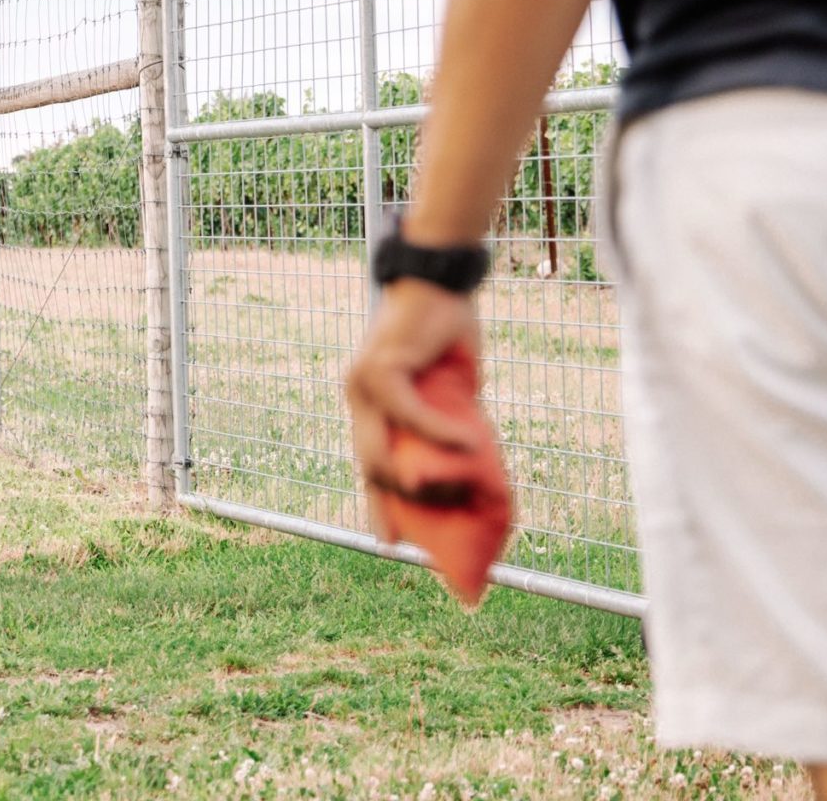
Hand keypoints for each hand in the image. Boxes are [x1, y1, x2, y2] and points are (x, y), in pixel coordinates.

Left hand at [343, 280, 482, 541]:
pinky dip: (440, 435)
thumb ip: (448, 425)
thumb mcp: (450, 392)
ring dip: (423, 478)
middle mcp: (357, 398)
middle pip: (371, 469)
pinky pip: (410, 417)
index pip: (368, 466)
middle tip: (447, 518)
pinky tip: (467, 445)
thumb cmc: (446, 333)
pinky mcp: (380, 369)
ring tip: (462, 488)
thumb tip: (469, 470)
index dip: (378, 507)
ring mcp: (363, 385)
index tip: (390, 544)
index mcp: (369, 406)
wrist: (440, 281)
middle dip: (405, 504)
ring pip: (381, 455)